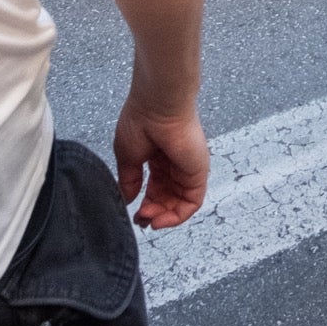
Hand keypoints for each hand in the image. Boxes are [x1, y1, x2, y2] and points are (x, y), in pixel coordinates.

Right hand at [114, 98, 208, 229]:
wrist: (157, 105)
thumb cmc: (141, 120)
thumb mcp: (128, 156)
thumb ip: (130, 180)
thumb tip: (129, 199)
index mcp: (159, 157)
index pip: (156, 188)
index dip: (145, 204)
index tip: (134, 212)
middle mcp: (175, 163)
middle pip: (168, 198)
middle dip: (153, 213)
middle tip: (141, 219)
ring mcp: (188, 166)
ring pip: (180, 202)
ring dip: (163, 217)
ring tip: (148, 219)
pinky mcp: (199, 170)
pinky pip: (193, 201)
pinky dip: (178, 216)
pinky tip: (161, 220)